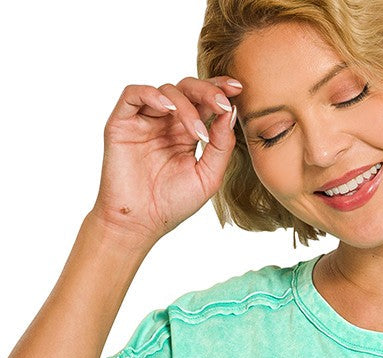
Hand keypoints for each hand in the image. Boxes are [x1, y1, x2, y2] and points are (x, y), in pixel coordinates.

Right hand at [89, 75, 242, 249]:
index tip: (238, 88)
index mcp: (187, 132)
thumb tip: (231, 112)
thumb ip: (221, 146)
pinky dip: (152, 95)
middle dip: (207, 91)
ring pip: (166, 91)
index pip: (204, 101)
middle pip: (188, 89)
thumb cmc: (173, 205)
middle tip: (222, 103)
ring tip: (196, 132)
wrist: (139, 223)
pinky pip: (133, 94)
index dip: (220, 89)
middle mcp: (166, 122)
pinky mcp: (122, 123)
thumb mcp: (207, 177)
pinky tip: (168, 110)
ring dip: (186, 106)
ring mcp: (144, 121)